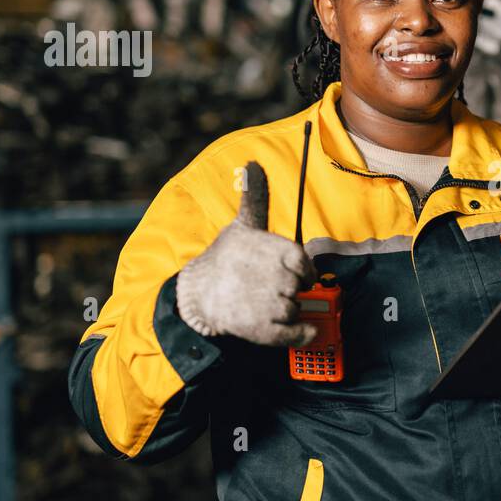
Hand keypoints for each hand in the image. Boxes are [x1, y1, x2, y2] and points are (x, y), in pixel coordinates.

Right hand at [176, 161, 317, 346]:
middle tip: (268, 287)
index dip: (300, 269)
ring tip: (264, 302)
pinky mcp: (261, 329)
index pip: (304, 262)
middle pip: (300, 287)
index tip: (290, 272)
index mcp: (273, 250)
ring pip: (296, 309)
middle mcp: (273, 277)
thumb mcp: (242, 225)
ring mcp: (267, 304)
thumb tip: (253, 166)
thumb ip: (255, 198)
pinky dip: (302, 334)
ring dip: (287, 310)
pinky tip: (301, 330)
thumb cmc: (224, 258)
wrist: (196, 294)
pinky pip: (294, 334)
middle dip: (288, 289)